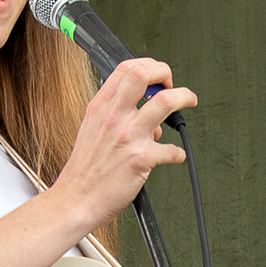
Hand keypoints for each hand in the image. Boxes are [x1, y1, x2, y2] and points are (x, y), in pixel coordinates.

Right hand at [53, 59, 193, 235]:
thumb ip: (115, 115)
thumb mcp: (91, 130)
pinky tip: (175, 156)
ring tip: (190, 101)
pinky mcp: (141, 159)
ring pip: (165, 102)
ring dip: (185, 98)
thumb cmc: (84, 170)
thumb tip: (144, 112)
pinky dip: (178, 152)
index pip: (126, 69)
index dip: (148, 67)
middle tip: (173, 85)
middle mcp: (114, 117)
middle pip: (143, 75)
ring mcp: (128, 136)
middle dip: (165, 72)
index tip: (157, 77)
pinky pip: (171, 149)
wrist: (75, 199)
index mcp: (100, 107)